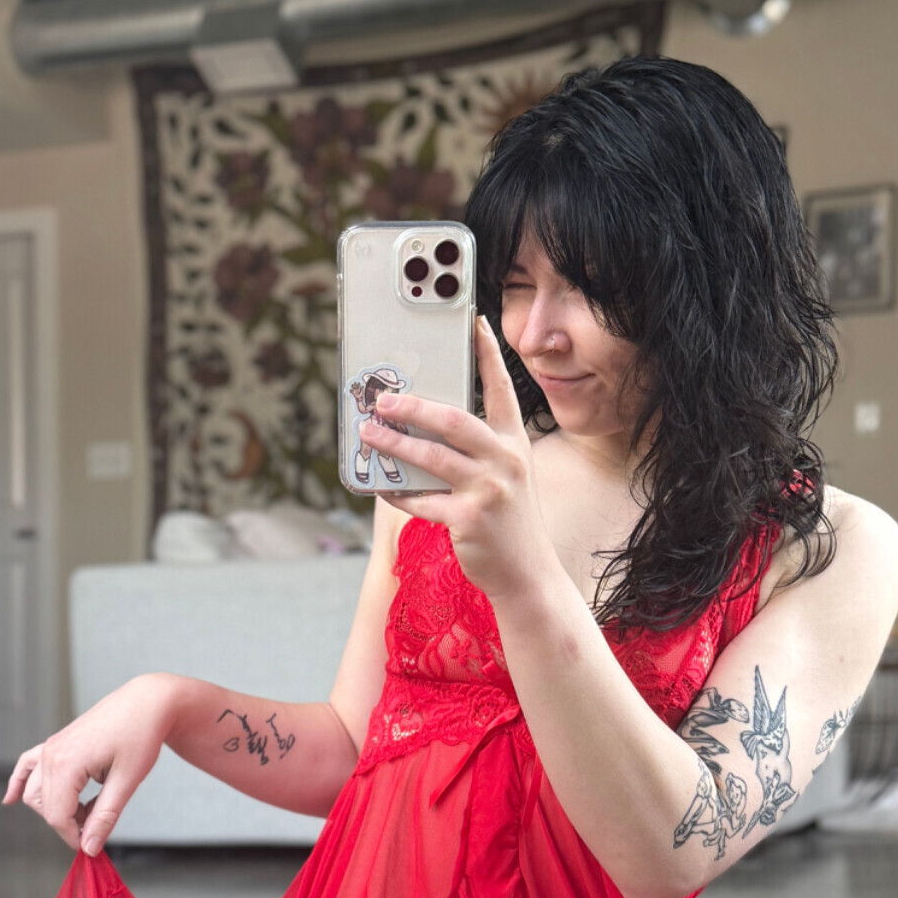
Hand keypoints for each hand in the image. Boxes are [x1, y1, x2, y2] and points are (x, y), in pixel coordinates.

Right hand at [2, 673, 178, 855]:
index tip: (93, 846)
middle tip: (100, 823)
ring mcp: (50, 747)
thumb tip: (90, 847)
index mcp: (66, 763)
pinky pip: (27, 765)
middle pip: (45, 806)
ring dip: (56, 807)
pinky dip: (19, 783)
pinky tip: (10, 799)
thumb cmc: (140, 735)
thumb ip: (105, 816)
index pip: (57, 815)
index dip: (74, 836)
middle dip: (69, 822)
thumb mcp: (127, 781)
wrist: (146, 703)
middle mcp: (51, 754)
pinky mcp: (55, 743)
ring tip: (90, 809)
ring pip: (35, 791)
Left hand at [361, 317, 556, 602]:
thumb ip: (477, 453)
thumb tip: (422, 431)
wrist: (528, 575)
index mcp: (515, 444)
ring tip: (368, 434)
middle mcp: (506, 461)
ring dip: (394, 444)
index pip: (503, 390)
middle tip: (382, 399)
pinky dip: (398, 493)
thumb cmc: (509, 523)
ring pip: (431, 456)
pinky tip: (381, 486)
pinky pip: (421, 499)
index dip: (489, 355)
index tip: (475, 323)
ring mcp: (489, 489)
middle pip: (453, 419)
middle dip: (413, 406)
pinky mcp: (469, 518)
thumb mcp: (506, 479)